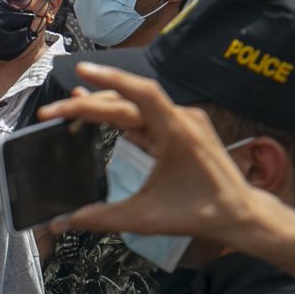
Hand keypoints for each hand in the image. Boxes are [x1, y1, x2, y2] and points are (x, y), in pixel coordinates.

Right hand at [37, 62, 270, 247]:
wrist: (240, 215)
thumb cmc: (200, 214)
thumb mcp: (145, 218)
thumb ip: (100, 218)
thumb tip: (61, 222)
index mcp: (177, 133)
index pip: (141, 93)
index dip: (110, 79)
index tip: (82, 71)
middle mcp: (182, 120)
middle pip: (129, 101)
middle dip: (89, 103)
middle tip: (54, 110)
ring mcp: (184, 124)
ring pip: (137, 107)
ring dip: (103, 106)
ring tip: (70, 105)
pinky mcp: (182, 132)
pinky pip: (146, 117)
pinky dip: (121, 116)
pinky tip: (100, 116)